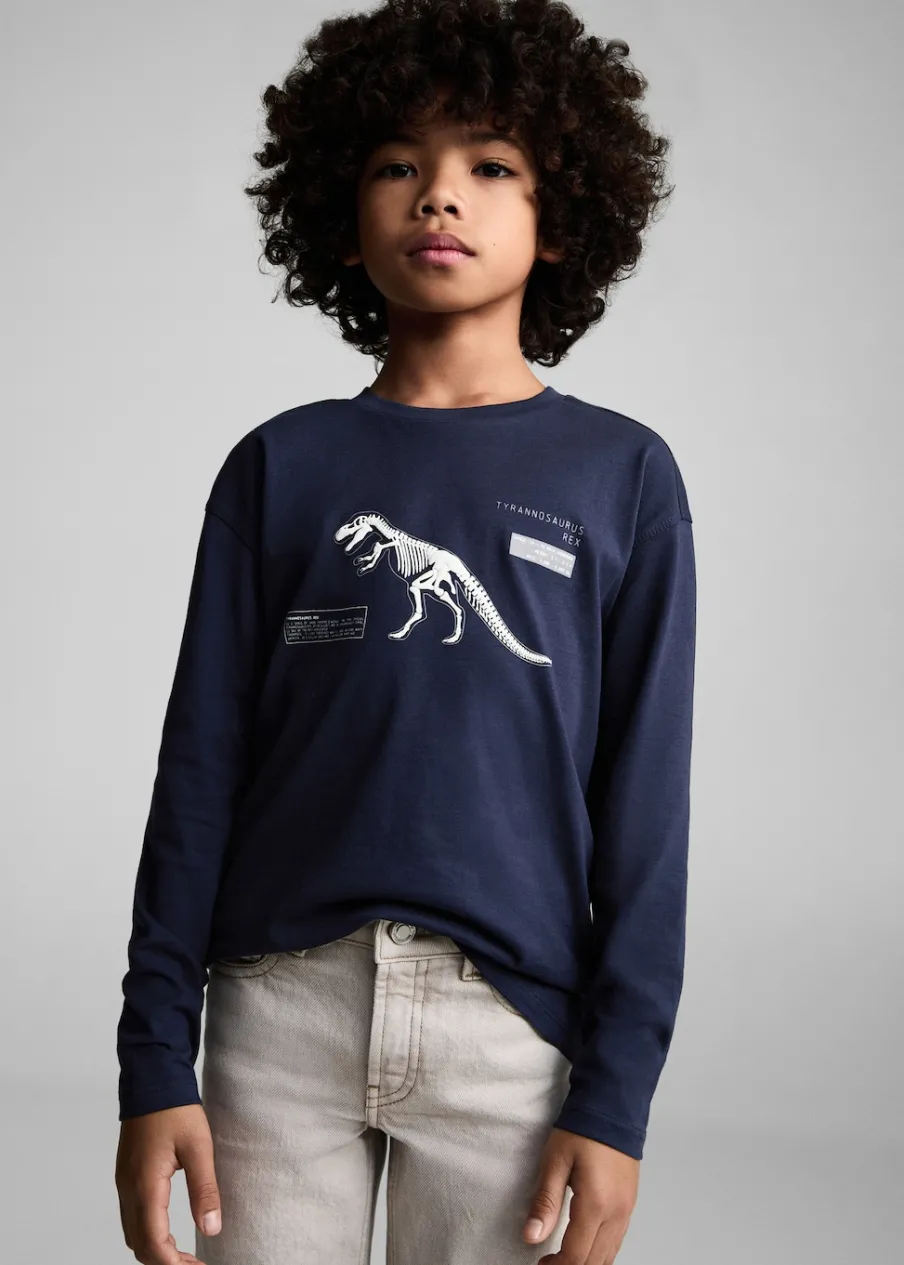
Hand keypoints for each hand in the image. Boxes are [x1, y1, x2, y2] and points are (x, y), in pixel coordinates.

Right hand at [115, 1104, 221, 1263]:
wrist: (152, 1079)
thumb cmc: (175, 1109)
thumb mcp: (199, 1147)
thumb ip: (205, 1189)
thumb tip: (212, 1228)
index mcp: (146, 1185)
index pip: (154, 1242)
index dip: (175, 1264)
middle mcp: (129, 1189)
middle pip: (139, 1245)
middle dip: (165, 1261)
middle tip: (194, 1264)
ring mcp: (124, 1183)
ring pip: (132, 1233)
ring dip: (155, 1249)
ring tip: (184, 1254)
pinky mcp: (126, 1176)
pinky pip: (131, 1217)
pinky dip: (147, 1233)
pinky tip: (168, 1232)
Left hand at [522, 1126, 639, 1262]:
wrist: (612, 1107)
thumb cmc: (582, 1130)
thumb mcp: (555, 1161)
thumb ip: (545, 1201)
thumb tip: (531, 1236)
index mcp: (595, 1205)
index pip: (576, 1256)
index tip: (540, 1264)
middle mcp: (616, 1213)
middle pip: (594, 1262)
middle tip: (548, 1263)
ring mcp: (626, 1210)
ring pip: (608, 1256)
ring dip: (586, 1262)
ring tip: (563, 1258)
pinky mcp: (629, 1204)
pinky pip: (617, 1241)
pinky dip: (600, 1253)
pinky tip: (586, 1248)